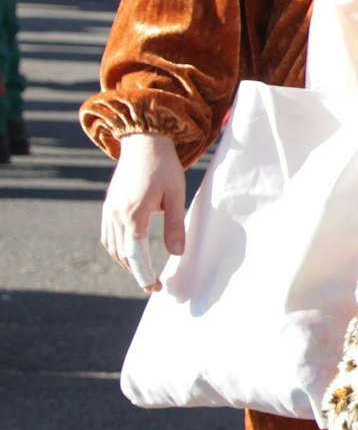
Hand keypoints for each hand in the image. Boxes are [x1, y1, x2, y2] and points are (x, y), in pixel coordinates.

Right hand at [99, 133, 184, 291]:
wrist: (143, 142)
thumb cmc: (164, 166)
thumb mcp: (176, 195)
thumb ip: (175, 225)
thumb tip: (177, 254)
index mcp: (133, 213)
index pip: (135, 254)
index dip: (144, 274)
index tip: (155, 288)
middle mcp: (116, 215)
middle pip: (123, 254)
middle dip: (137, 273)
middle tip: (154, 286)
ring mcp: (109, 211)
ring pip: (112, 247)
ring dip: (126, 263)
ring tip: (144, 273)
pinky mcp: (108, 206)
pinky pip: (108, 236)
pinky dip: (118, 249)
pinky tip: (130, 253)